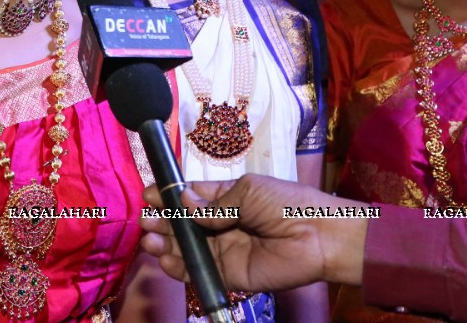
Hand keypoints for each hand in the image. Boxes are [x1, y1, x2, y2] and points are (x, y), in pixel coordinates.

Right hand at [138, 174, 368, 291]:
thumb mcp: (248, 191)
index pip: (191, 197)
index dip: (170, 196)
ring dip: (166, 244)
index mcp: (227, 198)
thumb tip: (183, 203)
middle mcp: (222, 224)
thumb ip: (214, 202)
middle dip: (163, 221)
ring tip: (151, 240)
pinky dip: (180, 267)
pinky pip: (200, 271)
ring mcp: (225, 250)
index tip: (149, 195)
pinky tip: (167, 259)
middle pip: (184, 224)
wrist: (319, 236)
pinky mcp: (230, 274)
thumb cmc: (288, 203)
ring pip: (187, 248)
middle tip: (146, 220)